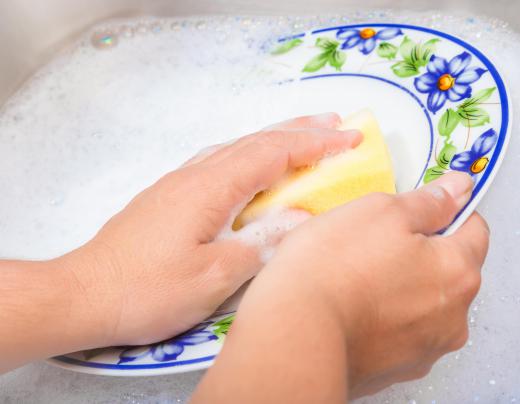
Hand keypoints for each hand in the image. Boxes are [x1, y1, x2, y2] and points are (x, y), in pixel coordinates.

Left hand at [55, 112, 361, 347]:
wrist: (85, 293)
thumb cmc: (149, 290)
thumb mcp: (214, 275)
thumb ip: (261, 244)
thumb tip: (301, 218)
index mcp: (211, 188)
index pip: (273, 154)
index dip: (314, 144)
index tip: (349, 137)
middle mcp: (195, 175)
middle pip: (254, 141)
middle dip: (299, 130)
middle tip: (335, 123)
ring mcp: (179, 183)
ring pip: (235, 148)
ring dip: (272, 139)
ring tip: (302, 138)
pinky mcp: (169, 196)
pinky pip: (218, 162)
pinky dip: (246, 155)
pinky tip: (251, 165)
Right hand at [193, 171, 488, 402]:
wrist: (294, 332)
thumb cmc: (332, 268)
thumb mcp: (380, 211)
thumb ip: (427, 201)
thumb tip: (456, 189)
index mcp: (457, 271)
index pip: (473, 229)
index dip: (444, 212)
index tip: (415, 211)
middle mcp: (452, 316)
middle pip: (447, 269)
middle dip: (418, 252)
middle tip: (374, 243)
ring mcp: (423, 348)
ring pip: (420, 302)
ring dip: (398, 286)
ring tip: (355, 277)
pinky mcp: (394, 368)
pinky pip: (397, 331)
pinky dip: (382, 317)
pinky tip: (351, 306)